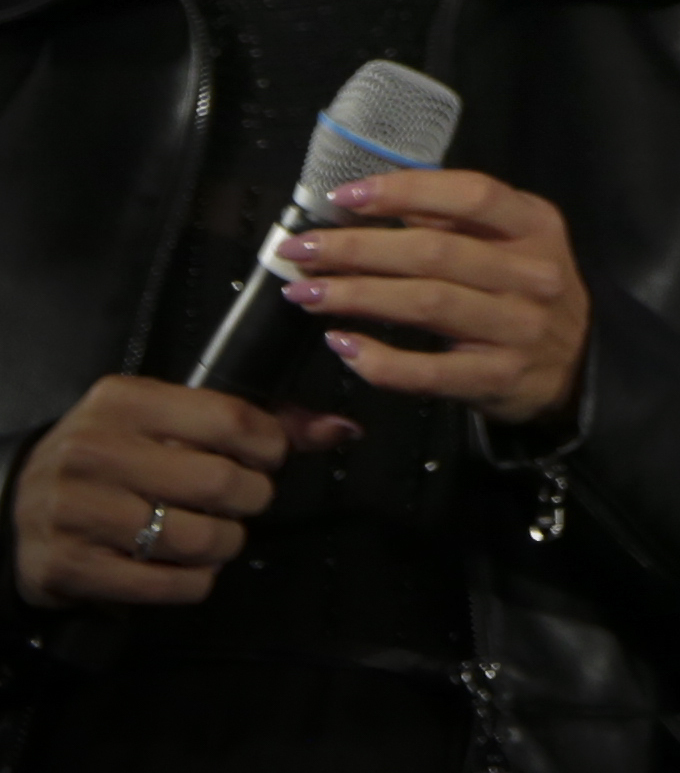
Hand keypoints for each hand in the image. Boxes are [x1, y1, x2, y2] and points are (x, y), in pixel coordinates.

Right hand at [9, 374, 332, 609]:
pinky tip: (185, 567)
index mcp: (125, 401)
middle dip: (253, 499)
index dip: (271, 446)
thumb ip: (255, 421)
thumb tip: (341, 429)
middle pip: (221, 483)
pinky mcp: (67, 566)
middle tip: (244, 502)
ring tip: (216, 535)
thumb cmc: (113, 456)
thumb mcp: (167, 421)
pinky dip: (194, 581)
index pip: (232, 420)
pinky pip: (168, 584)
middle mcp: (95, 450)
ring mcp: (75, 511)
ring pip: (198, 538)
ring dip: (226, 543)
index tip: (268, 458)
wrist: (16, 505)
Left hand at [277, 170, 589, 429]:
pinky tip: (342, 344)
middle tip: (301, 249)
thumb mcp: (517, 243)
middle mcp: (531, 273)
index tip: (344, 196)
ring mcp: (516, 327)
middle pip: (435, 252)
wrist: (578, 367)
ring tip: (305, 291)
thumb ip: (460, 224)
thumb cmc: (530, 293)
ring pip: (427, 304)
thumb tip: (376, 207)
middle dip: (358, 248)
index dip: (405, 192)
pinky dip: (380, 359)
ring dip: (357, 296)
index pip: (471, 196)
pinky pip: (428, 370)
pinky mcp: (496, 377)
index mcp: (535, 226)